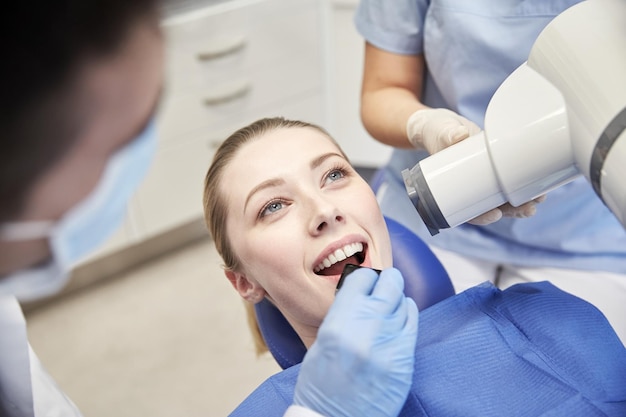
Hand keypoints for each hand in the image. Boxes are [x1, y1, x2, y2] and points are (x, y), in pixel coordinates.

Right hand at [293, 268, 417, 416]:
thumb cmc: (321, 387)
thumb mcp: (321, 343)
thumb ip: (342, 315)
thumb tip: (359, 293)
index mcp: (339, 325)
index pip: (361, 279)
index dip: (363, 277)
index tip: (364, 280)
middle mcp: (367, 331)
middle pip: (390, 284)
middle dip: (386, 281)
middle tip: (382, 283)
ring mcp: (389, 346)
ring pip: (403, 302)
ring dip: (395, 299)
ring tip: (388, 304)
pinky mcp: (404, 361)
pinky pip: (413, 324)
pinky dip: (407, 315)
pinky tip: (400, 316)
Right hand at [406, 108, 545, 224]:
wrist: (444, 125)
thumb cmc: (437, 132)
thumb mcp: (439, 132)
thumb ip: (447, 134)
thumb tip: (459, 136)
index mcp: (454, 189)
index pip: (467, 211)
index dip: (481, 217)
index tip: (495, 215)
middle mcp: (471, 187)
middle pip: (491, 207)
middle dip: (512, 211)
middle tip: (529, 208)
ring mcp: (485, 178)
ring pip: (504, 197)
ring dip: (522, 201)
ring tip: (539, 198)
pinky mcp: (496, 166)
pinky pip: (510, 180)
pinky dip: (524, 183)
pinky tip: (540, 184)